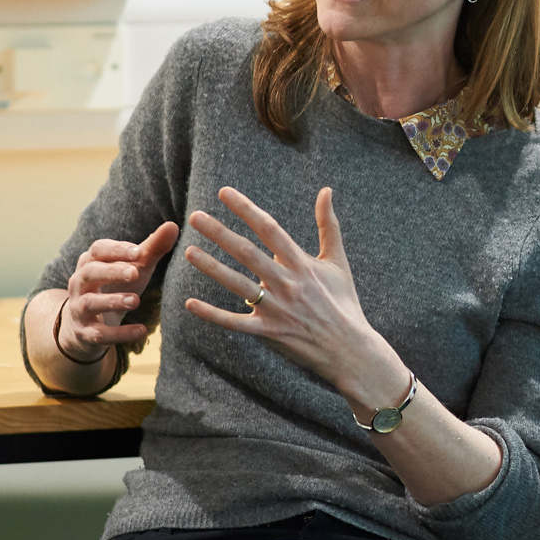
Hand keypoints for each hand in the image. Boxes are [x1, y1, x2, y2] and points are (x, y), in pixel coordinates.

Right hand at [58, 221, 179, 361]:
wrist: (88, 325)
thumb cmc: (115, 287)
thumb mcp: (134, 268)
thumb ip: (151, 249)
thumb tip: (173, 225)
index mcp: (90, 262)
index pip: (98, 250)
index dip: (117, 250)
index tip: (138, 251)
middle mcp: (79, 283)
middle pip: (90, 273)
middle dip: (112, 272)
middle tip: (135, 272)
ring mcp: (79, 308)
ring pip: (91, 303)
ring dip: (112, 301)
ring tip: (135, 301)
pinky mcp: (85, 332)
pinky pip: (100, 334)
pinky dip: (120, 333)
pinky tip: (142, 331)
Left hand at [183, 186, 407, 407]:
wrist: (350, 349)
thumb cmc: (344, 302)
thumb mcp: (338, 261)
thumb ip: (328, 225)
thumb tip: (326, 190)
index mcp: (302, 263)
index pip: (269, 229)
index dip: (246, 209)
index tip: (223, 193)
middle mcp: (287, 283)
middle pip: (248, 253)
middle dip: (220, 233)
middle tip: (195, 217)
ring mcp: (277, 309)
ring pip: (238, 284)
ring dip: (212, 267)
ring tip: (189, 252)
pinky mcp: (269, 332)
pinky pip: (235, 323)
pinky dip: (212, 314)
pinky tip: (189, 303)